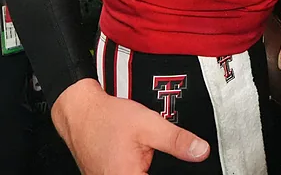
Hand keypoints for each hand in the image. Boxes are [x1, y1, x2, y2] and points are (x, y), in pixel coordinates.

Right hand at [50, 79, 209, 173]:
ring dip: (147, 168)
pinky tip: (136, 157)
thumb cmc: (107, 118)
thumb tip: (200, 151)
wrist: (79, 112)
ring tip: (141, 152)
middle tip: (150, 152)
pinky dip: (135, 168)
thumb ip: (177, 140)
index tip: (175, 166)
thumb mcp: (149, 124)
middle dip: (159, 168)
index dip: (171, 172)